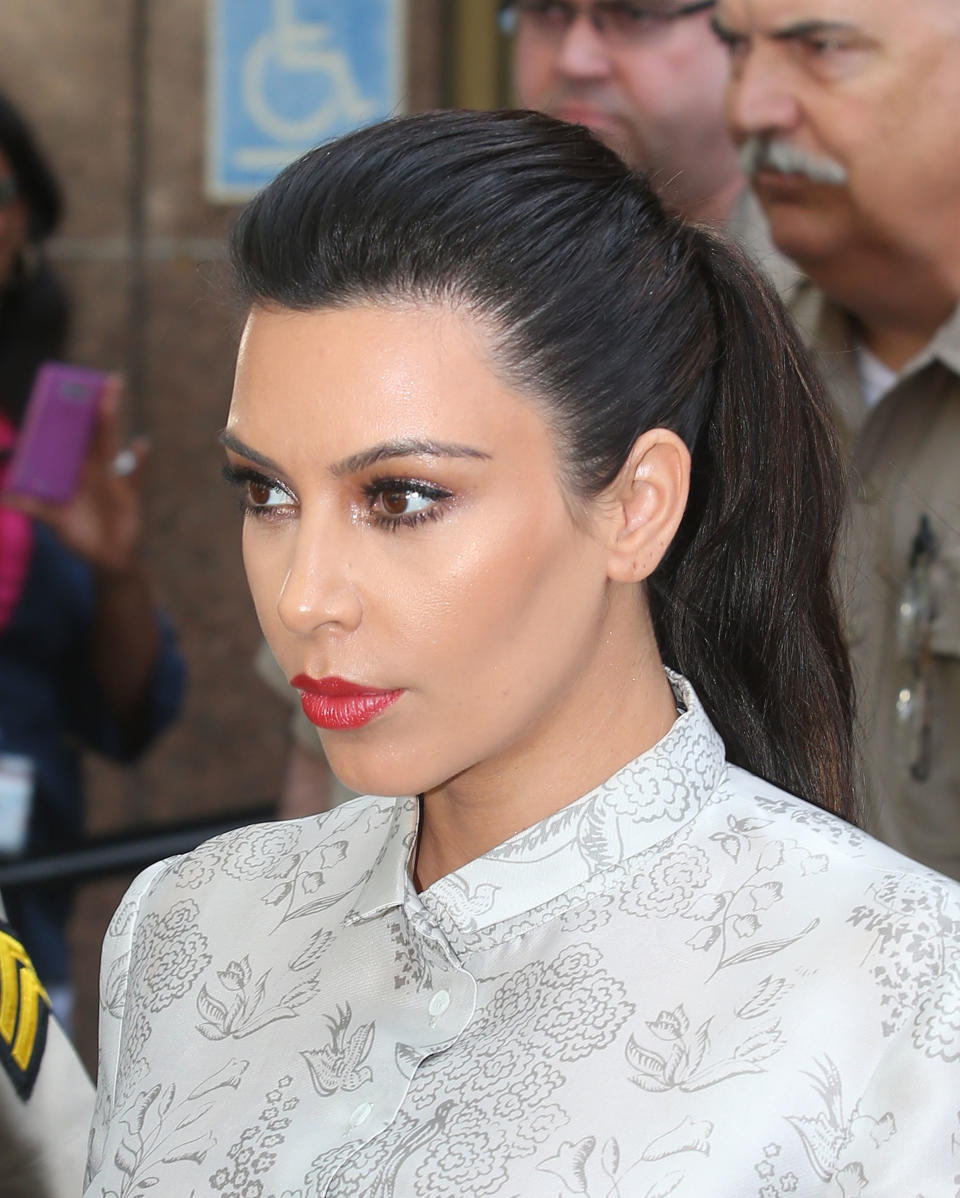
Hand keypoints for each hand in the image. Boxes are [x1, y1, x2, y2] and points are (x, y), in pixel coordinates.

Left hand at [1, 377, 147, 574]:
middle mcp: (95, 468)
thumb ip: (33, 507)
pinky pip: (135, 473)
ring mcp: (112, 478)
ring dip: (110, 422)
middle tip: (107, 380)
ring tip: (110, 399)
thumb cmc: (81, 534)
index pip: (74, 436)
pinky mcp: (128, 492)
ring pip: (111, 444)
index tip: (73, 389)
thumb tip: (4, 496)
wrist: (106, 557)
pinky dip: (139, 460)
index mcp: (76, 470)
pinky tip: (141, 443)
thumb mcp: (53, 520)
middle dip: (100, 405)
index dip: (75, 413)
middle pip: (96, 431)